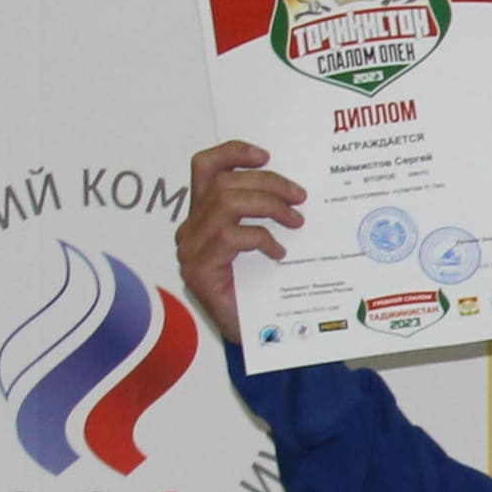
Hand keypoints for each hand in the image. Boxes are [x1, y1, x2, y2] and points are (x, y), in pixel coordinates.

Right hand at [176, 141, 303, 334]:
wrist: (255, 338)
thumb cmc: (261, 290)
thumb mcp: (264, 243)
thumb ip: (264, 215)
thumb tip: (296, 190)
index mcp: (204, 215)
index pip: (205, 167)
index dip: (232, 152)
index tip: (265, 154)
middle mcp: (191, 228)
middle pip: (224, 183)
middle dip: (267, 182)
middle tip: (300, 197)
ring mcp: (191, 249)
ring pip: (226, 203)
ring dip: (268, 206)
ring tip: (296, 221)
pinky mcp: (199, 270)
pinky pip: (231, 237)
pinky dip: (260, 238)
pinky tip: (278, 253)